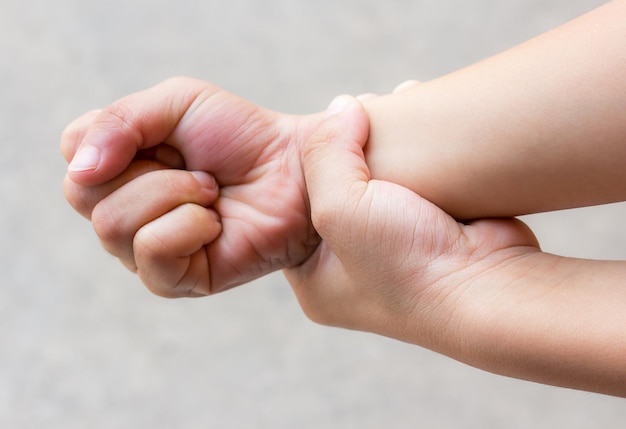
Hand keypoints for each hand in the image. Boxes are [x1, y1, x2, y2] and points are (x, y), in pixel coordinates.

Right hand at [62, 77, 325, 295]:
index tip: (168, 139)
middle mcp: (124, 211)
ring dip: (173, 195)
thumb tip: (80, 171)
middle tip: (199, 170)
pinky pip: (151, 255)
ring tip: (212, 193)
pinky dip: (187, 227)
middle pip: (83, 195)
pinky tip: (215, 222)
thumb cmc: (241, 136)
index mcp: (119, 167)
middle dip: (150, 172)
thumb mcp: (177, 102)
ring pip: (112, 225)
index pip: (74, 155)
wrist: (295, 170)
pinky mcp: (176, 280)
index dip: (115, 140)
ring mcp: (146, 249)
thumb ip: (118, 121)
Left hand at [285, 96, 539, 351]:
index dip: (306, 161)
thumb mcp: (340, 207)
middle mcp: (350, 266)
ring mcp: (391, 250)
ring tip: (393, 101)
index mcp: (315, 276)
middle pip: (336, 188)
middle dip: (348, 146)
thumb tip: (343, 105)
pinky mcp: (428, 230)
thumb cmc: (407, 264)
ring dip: (383, 142)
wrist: (490, 287)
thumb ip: (325, 152)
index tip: (325, 123)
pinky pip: (410, 180)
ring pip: (376, 180)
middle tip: (361, 109)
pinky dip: (415, 150)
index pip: (293, 208)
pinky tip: (419, 116)